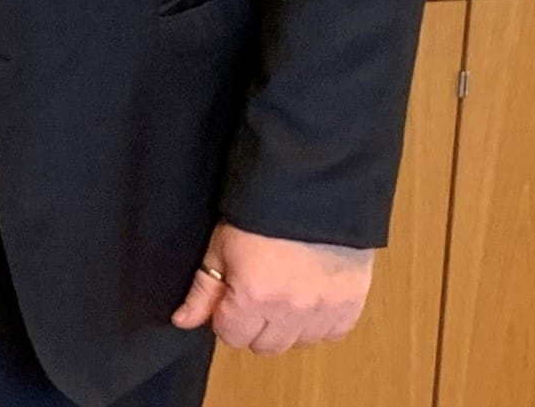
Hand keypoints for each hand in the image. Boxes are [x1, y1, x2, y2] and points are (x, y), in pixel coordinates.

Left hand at [171, 222, 373, 353]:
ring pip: (299, 343)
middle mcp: (291, 311)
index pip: (232, 336)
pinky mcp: (352, 304)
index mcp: (254, 297)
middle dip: (254, 325)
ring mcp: (325, 310)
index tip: (230, 298)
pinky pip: (332, 334)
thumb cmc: (259, 212)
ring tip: (284, 292)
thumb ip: (203, 290)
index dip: (226, 317)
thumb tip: (182, 321)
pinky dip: (319, 322)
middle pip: (266, 346)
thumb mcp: (221, 245)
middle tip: (255, 294)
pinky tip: (309, 296)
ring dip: (288, 326)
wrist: (312, 188)